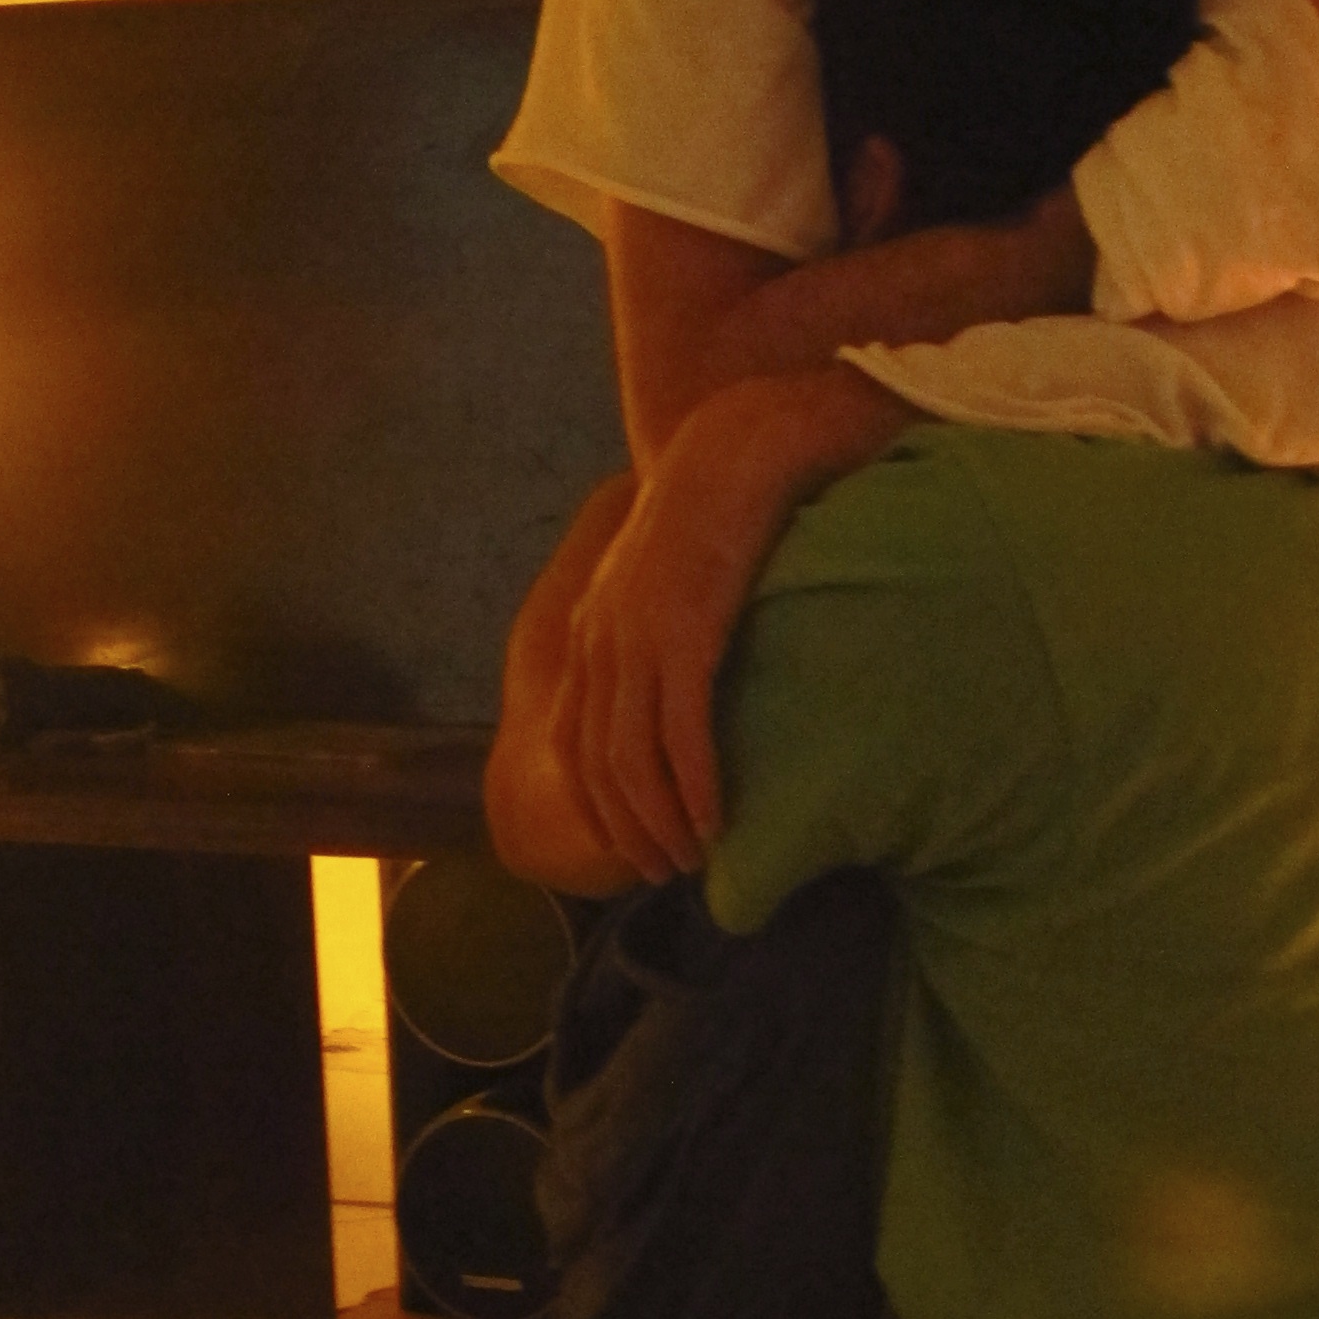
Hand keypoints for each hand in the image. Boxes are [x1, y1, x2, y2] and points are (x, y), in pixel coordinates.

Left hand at [559, 369, 913, 879]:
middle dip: (624, 827)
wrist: (740, 446)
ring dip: (659, 822)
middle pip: (596, 763)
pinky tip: (714, 824)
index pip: (578, 737)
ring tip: (688, 861)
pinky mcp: (683, 636)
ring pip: (631, 761)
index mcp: (594, 627)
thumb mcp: (676, 575)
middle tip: (659, 872)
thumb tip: (690, 670)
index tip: (634, 838)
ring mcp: (636, 640)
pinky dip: (692, 789)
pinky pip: (680, 735)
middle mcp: (601, 640)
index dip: (601, 799)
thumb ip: (669, 623)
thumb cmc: (724, 506)